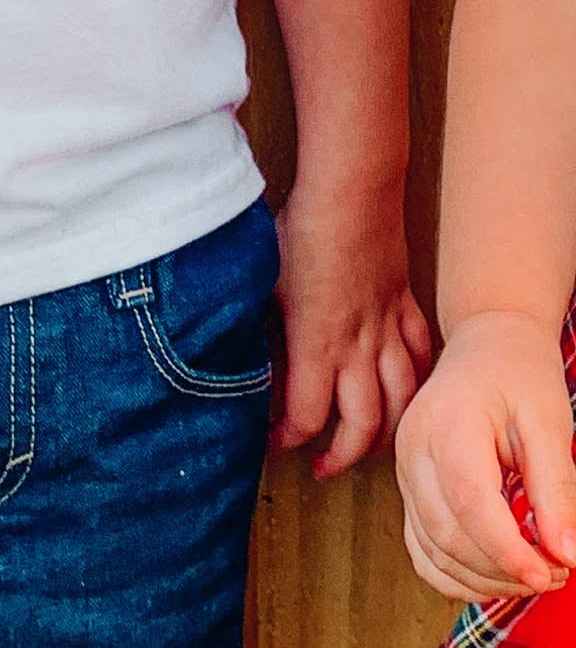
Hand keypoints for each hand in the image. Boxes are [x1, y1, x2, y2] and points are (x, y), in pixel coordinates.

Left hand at [272, 179, 431, 478]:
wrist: (352, 190)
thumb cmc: (301, 228)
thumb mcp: (261, 279)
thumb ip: (254, 325)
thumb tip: (234, 353)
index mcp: (316, 344)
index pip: (306, 417)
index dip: (287, 439)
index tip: (271, 440)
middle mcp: (358, 347)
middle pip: (363, 426)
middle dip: (342, 455)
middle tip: (321, 465)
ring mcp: (388, 328)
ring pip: (402, 401)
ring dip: (388, 432)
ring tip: (369, 445)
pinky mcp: (406, 305)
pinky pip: (423, 356)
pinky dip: (419, 380)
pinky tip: (409, 390)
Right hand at [395, 313, 575, 602]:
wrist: (488, 346)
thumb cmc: (518, 374)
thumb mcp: (550, 422)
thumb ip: (557, 490)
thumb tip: (567, 555)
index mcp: (448, 422)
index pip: (469, 501)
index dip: (508, 550)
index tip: (551, 573)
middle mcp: (414, 448)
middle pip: (447, 534)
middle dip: (503, 571)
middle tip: (556, 572)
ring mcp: (405, 470)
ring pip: (433, 551)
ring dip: (484, 579)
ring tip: (534, 571)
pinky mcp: (410, 489)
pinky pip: (424, 550)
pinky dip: (458, 575)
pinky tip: (496, 573)